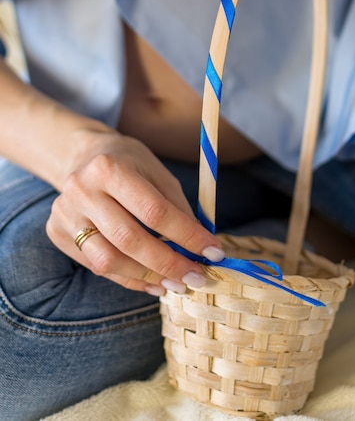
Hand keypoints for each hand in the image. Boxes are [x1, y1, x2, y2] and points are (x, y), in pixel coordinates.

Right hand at [46, 129, 223, 295]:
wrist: (83, 155)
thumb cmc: (129, 165)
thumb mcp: (158, 174)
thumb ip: (178, 209)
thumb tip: (201, 250)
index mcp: (111, 168)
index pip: (154, 211)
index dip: (187, 236)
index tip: (213, 253)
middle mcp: (82, 190)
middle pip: (129, 239)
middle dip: (168, 264)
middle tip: (196, 277)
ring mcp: (65, 213)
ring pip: (108, 261)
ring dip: (147, 277)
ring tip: (174, 284)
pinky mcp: (56, 232)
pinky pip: (95, 265)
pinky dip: (127, 278)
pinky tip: (151, 280)